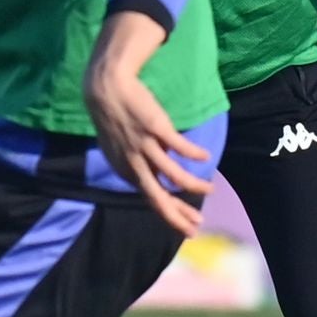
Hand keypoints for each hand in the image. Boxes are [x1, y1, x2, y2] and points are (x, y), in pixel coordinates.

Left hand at [83, 10, 212, 237]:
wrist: (105, 90)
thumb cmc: (115, 119)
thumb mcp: (120, 151)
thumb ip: (137, 167)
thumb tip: (159, 179)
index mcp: (125, 172)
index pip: (152, 200)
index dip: (171, 214)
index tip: (188, 225)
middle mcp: (133, 164)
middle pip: (158, 197)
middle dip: (179, 215)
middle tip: (197, 226)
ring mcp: (144, 147)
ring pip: (174, 175)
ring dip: (195, 185)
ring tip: (210, 188)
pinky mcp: (156, 128)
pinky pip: (180, 147)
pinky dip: (195, 155)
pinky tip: (206, 157)